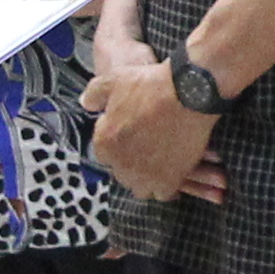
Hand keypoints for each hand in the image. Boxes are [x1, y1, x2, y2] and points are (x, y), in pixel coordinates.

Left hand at [87, 56, 215, 200]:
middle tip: (146, 146)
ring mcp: (145, 176)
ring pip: (140, 187)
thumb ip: (94, 94)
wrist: (189, 93)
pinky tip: (172, 171)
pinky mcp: (169, 181)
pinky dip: (165, 185)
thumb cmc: (150, 85)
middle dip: (130, 162)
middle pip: (121, 172)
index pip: (104, 152)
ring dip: (145, 178)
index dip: (117, 142)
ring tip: (157, 162)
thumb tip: (86, 104)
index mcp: (104, 142)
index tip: (129, 133)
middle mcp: (121, 164)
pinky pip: (162, 193)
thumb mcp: (114, 80)